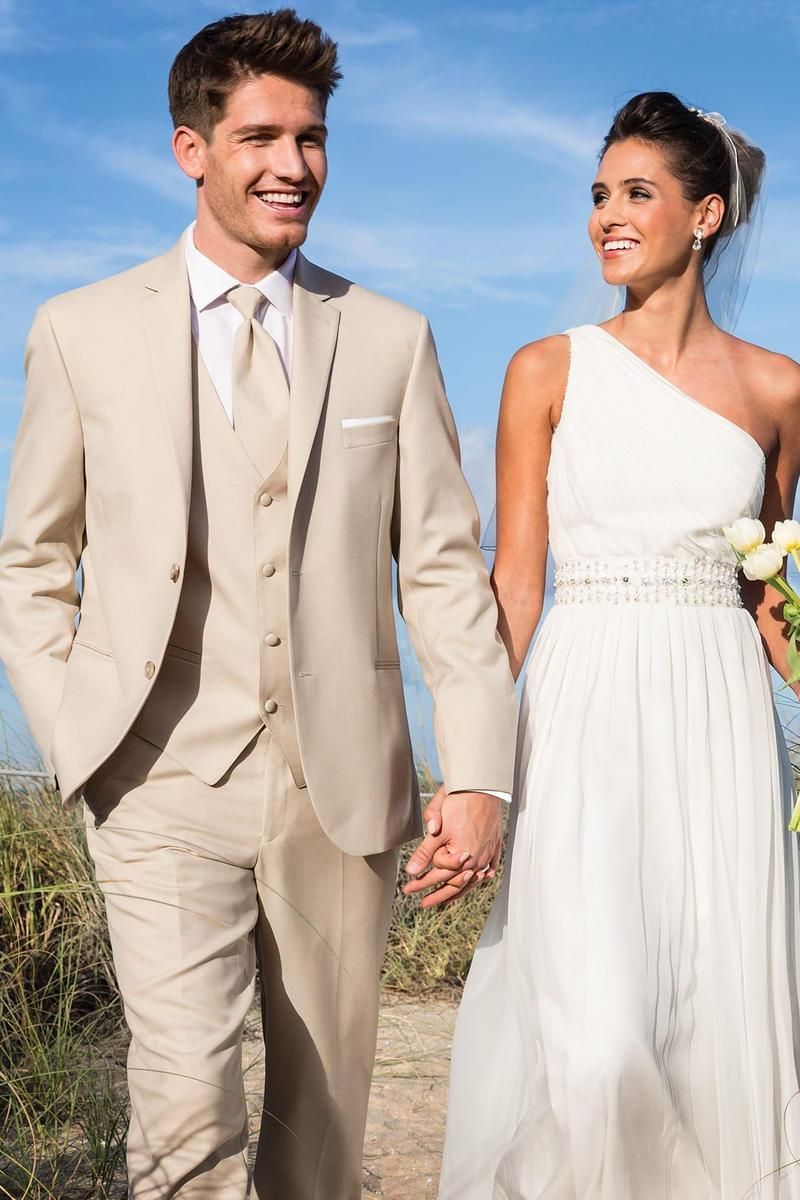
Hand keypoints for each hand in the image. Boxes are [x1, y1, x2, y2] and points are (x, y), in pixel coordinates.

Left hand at [403, 789, 502, 907]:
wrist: (482, 784)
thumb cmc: (458, 801)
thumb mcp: (437, 827)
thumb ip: (425, 851)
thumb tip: (412, 870)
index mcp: (462, 856)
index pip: (438, 876)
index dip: (421, 883)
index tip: (407, 890)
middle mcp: (477, 859)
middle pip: (455, 883)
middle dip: (437, 894)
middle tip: (423, 903)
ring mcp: (488, 853)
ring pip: (473, 880)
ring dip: (458, 890)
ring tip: (446, 899)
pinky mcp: (495, 844)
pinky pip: (490, 867)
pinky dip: (482, 877)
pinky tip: (477, 881)